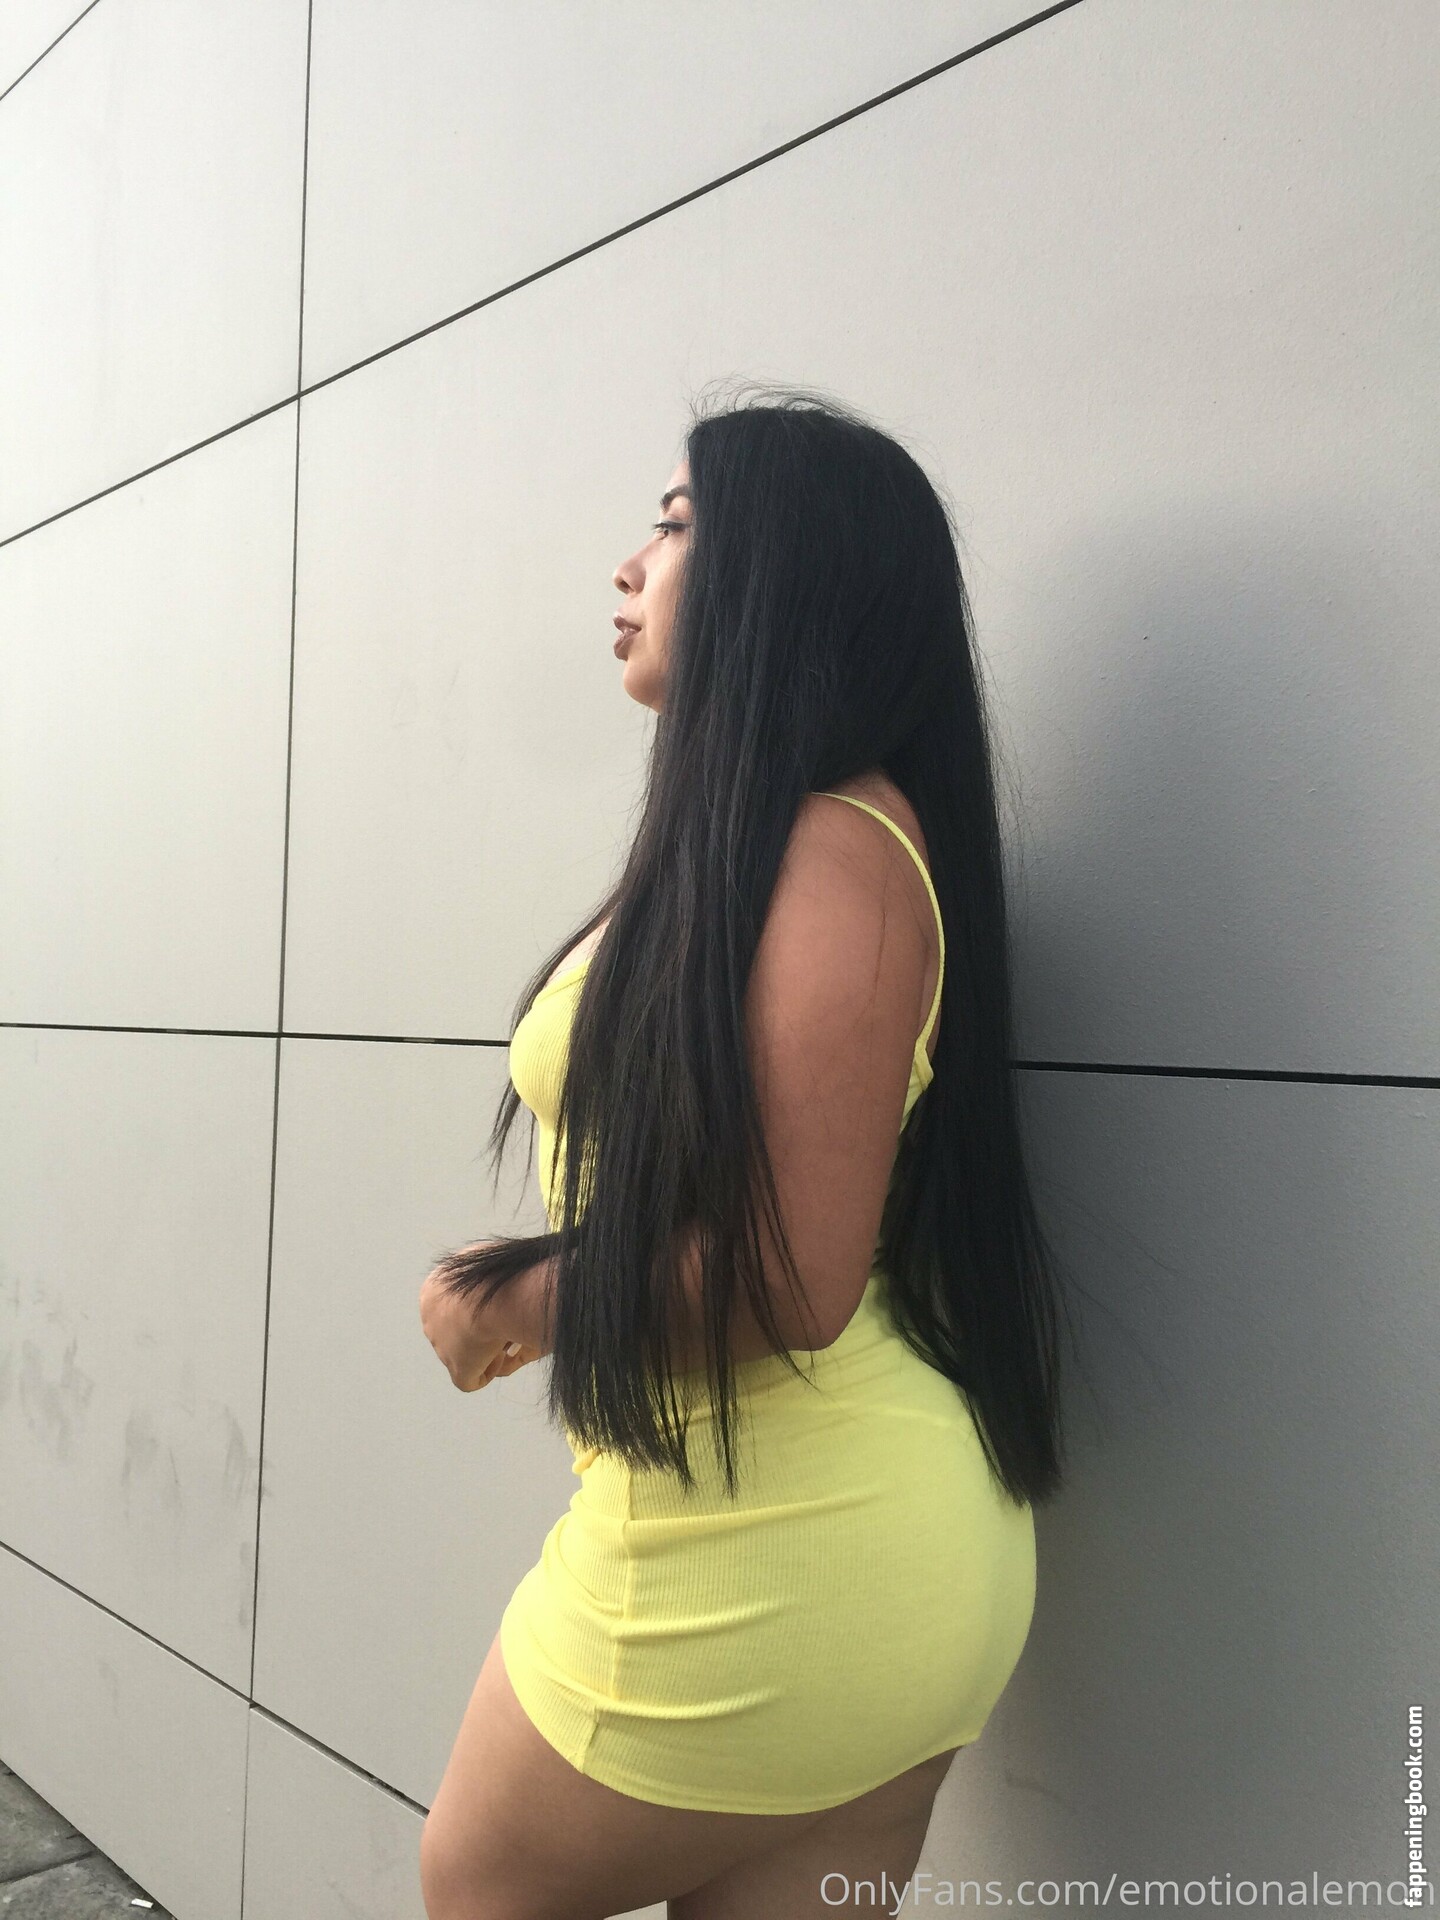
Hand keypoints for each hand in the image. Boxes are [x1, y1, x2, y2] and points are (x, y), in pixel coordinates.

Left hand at [418, 1257, 542, 1392]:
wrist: (495, 1296)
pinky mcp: (457, 1370)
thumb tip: (484, 1275)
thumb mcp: (480, 1256)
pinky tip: (502, 1356)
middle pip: (453, 1330)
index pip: (449, 1304)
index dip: (473, 1307)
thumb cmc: (494, 1274)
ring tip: (506, 1338)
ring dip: (483, 1350)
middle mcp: (430, 1320)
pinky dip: (487, 1371)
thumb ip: (475, 1269)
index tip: (493, 1305)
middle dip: (474, 1330)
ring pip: (463, 1354)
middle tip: (500, 1324)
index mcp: (432, 1290)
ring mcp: (441, 1348)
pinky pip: (472, 1378)